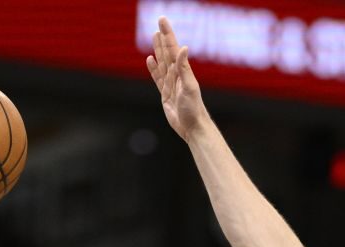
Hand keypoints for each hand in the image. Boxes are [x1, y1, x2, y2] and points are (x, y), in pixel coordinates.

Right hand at [146, 17, 209, 141]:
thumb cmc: (194, 109)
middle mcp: (177, 75)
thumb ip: (184, 68)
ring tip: (154, 36)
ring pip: (162, 63)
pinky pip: (158, 78)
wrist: (193, 127)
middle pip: (167, 53)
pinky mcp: (166, 94)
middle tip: (159, 23)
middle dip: (163, 38)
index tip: (162, 21)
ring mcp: (171, 84)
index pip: (173, 49)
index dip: (167, 34)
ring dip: (158, 50)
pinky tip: (150, 60)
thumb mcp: (189, 87)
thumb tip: (183, 48)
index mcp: (183, 71)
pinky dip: (153, 69)